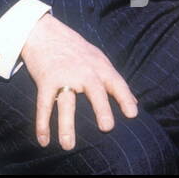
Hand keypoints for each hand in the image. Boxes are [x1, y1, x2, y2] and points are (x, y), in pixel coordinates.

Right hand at [20, 13, 138, 149]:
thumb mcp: (99, 60)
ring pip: (66, 102)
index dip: (125, 98)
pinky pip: (44, 104)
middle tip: (106, 127)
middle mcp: (84, 71)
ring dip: (66, 125)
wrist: (43, 31)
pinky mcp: (46, 79)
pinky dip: (42, 123)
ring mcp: (63, 76)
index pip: (116, 83)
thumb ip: (115, 81)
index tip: (132, 114)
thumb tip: (136, 104)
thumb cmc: (74, 48)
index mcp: (100, 67)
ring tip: (68, 145)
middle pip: (94, 91)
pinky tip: (43, 139)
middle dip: (101, 108)